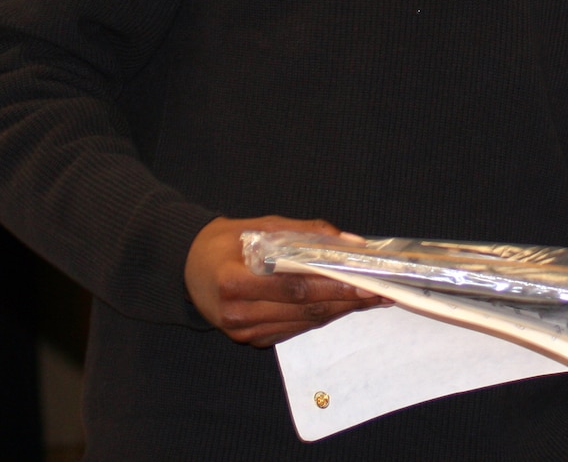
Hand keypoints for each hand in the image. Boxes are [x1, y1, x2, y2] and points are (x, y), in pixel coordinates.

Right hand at [184, 215, 385, 346]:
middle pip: (304, 310)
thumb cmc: (225, 242)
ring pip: (302, 323)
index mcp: (234, 281)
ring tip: (368, 299)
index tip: (365, 282)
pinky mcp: (250, 340)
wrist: (188, 268)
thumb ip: (305, 234)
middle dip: (346, 301)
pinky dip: (319, 317)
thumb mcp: (261, 226)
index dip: (334, 287)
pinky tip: (340, 306)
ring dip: (339, 311)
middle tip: (379, 292)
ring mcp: (243, 331)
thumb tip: (349, 242)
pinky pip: (293, 330)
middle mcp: (237, 313)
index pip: (296, 287)